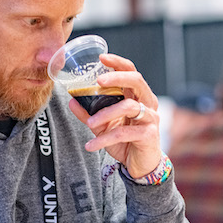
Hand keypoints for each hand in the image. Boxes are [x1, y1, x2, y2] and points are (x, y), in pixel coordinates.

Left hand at [70, 53, 161, 178]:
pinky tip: (91, 145)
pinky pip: (124, 133)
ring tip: (89, 124)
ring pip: (129, 107)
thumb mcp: (103, 125)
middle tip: (99, 81)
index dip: (118, 63)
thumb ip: (89, 112)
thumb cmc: (124, 140)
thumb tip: (71, 100)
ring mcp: (150, 118)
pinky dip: (105, 139)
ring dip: (106, 114)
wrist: (139, 165)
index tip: (102, 57)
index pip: (131, 72)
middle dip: (117, 77)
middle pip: (136, 81)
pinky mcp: (149, 135)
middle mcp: (147, 103)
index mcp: (137, 96)